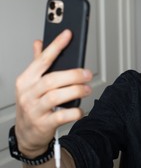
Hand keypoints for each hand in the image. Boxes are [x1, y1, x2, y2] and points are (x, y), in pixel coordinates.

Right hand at [15, 29, 92, 157]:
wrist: (27, 134)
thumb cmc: (32, 105)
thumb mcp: (31, 83)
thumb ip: (37, 63)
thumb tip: (38, 42)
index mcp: (25, 80)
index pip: (42, 59)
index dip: (56, 45)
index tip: (68, 34)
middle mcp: (28, 93)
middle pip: (52, 79)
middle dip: (73, 75)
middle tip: (88, 74)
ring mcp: (34, 109)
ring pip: (56, 96)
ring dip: (76, 91)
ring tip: (87, 89)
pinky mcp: (43, 124)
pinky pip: (61, 116)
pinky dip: (75, 111)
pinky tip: (80, 109)